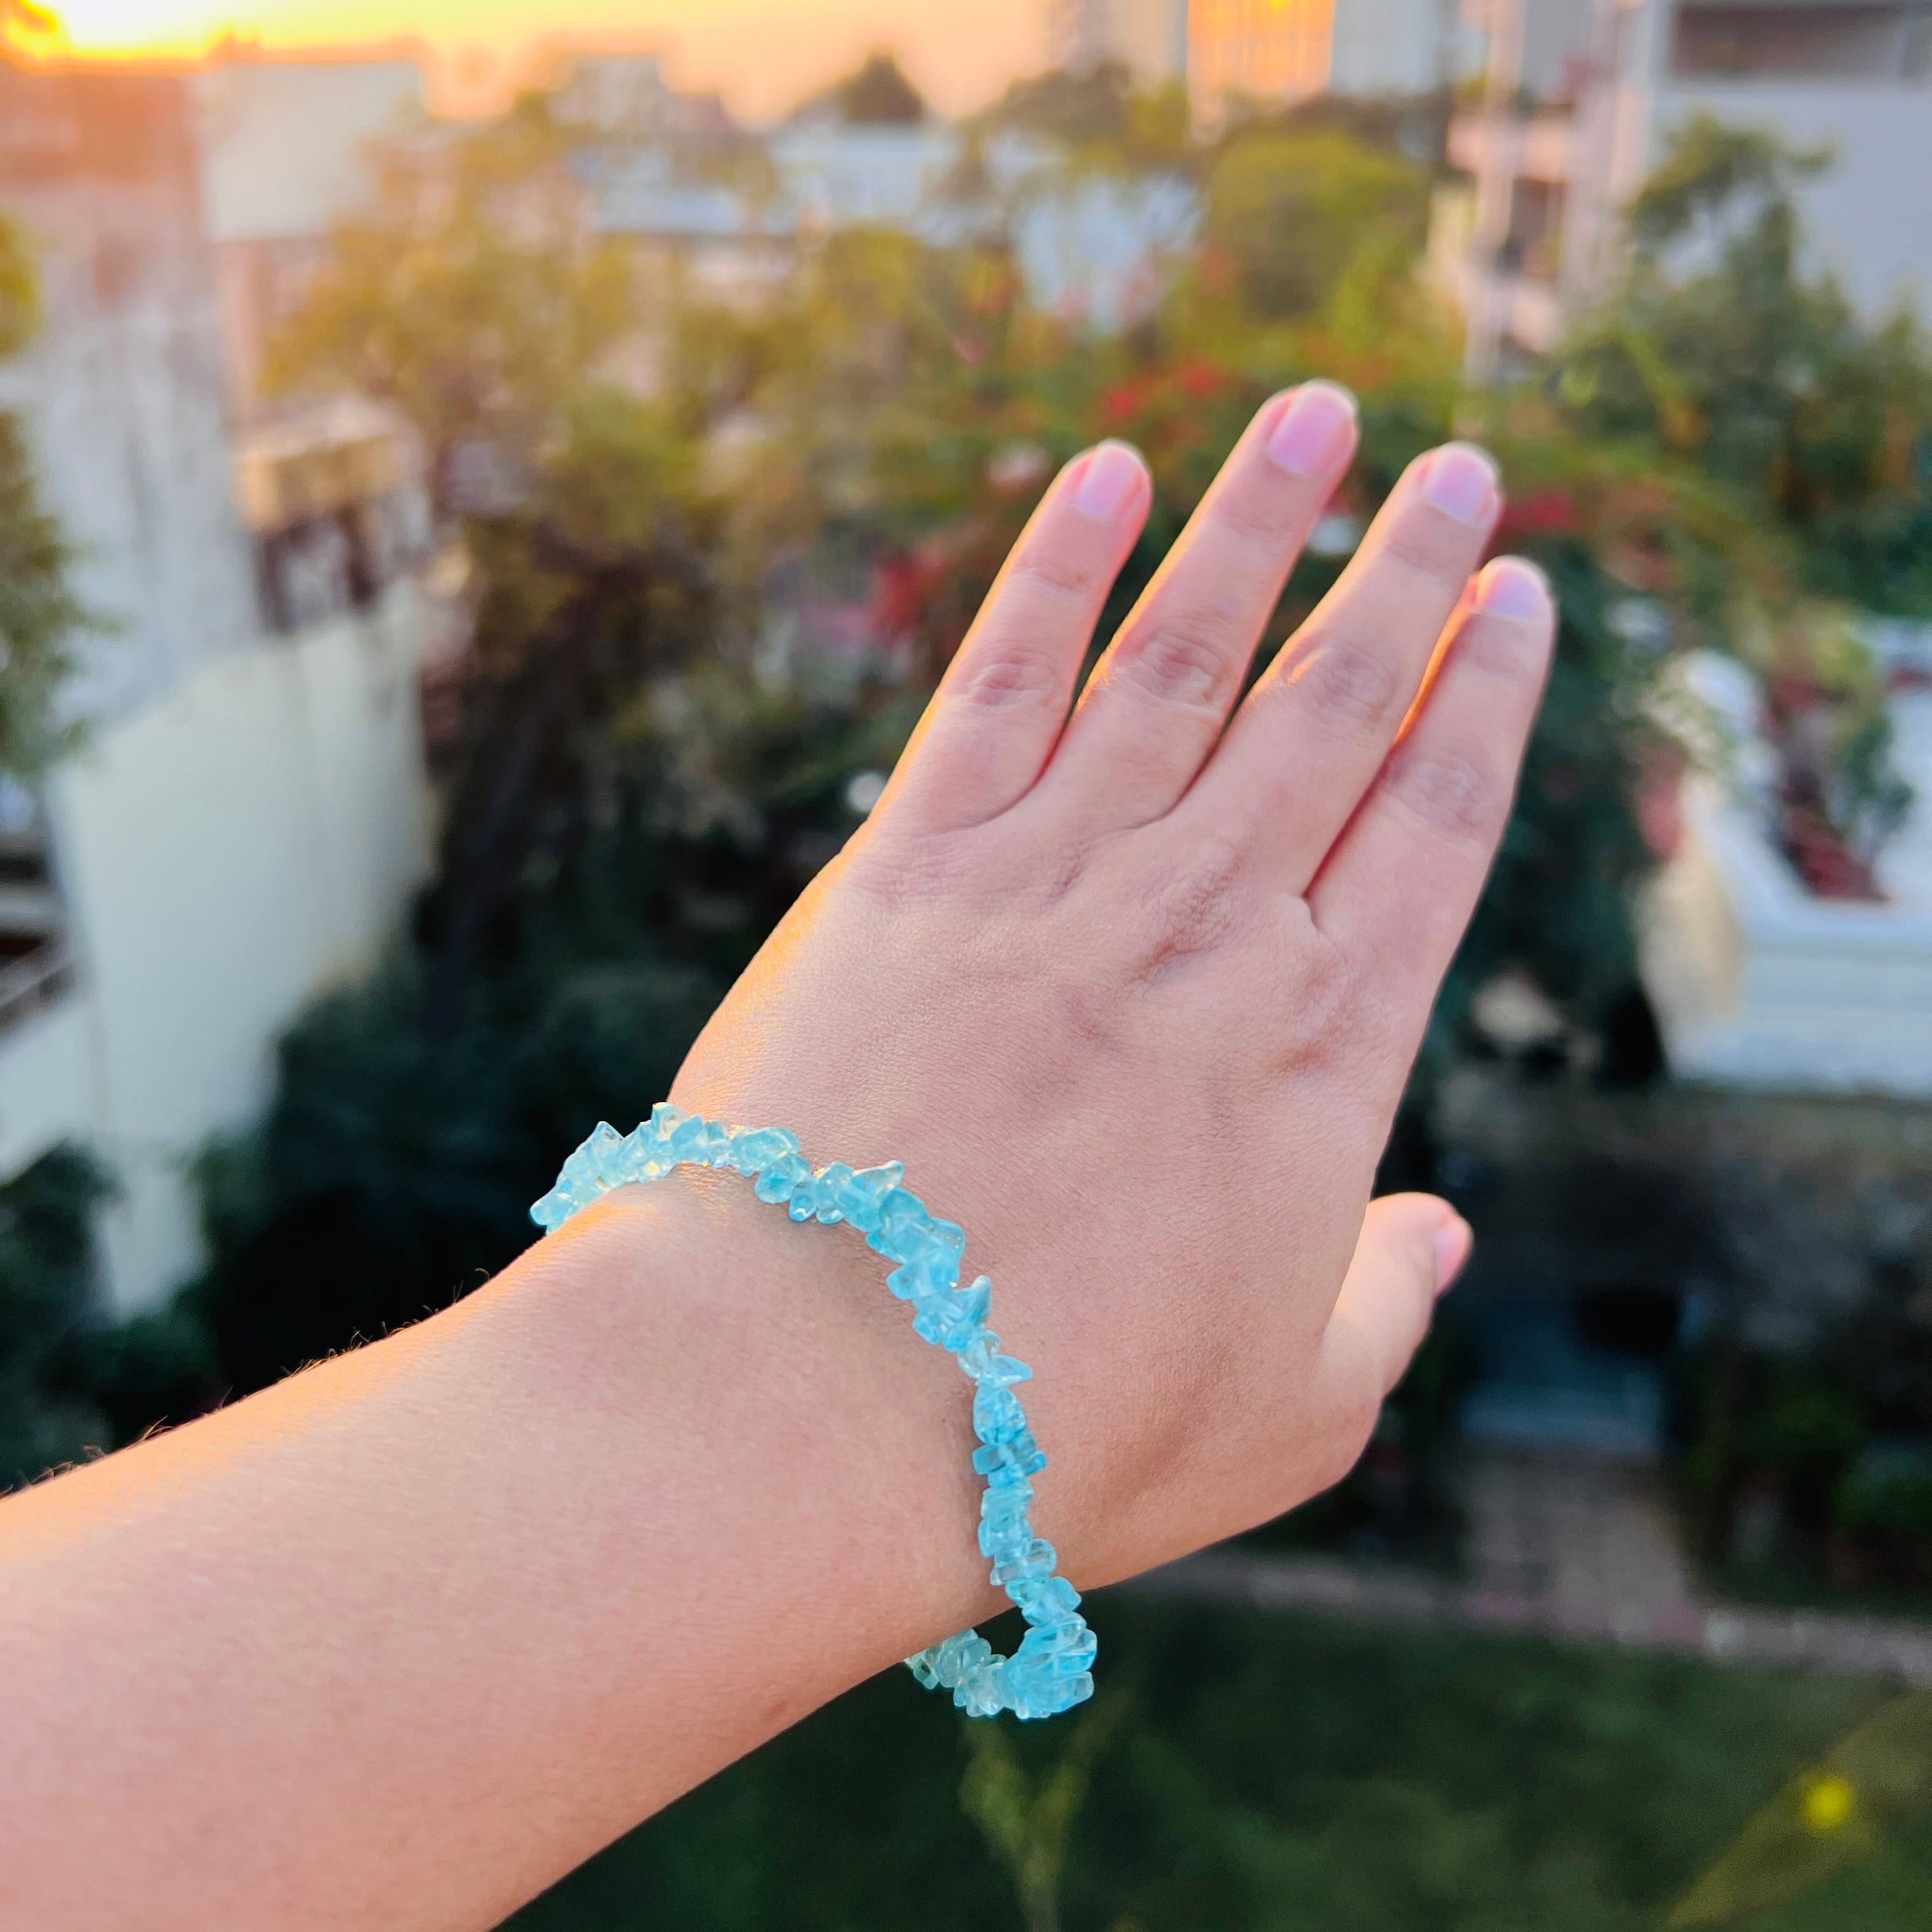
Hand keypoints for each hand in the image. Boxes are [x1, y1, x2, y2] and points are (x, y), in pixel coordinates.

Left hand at [673, 383, 1550, 1592]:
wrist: (814, 1396)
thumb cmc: (1058, 1432)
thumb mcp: (1289, 1417)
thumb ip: (1385, 1305)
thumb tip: (1438, 1236)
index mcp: (1318, 1049)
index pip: (1435, 820)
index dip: (1485, 695)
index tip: (1517, 601)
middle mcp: (1203, 931)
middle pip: (1332, 708)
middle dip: (1408, 574)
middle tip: (1465, 467)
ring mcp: (1052, 881)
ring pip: (1183, 657)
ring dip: (1261, 523)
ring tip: (1319, 412)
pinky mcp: (907, 867)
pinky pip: (997, 679)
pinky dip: (1055, 569)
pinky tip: (1107, 471)